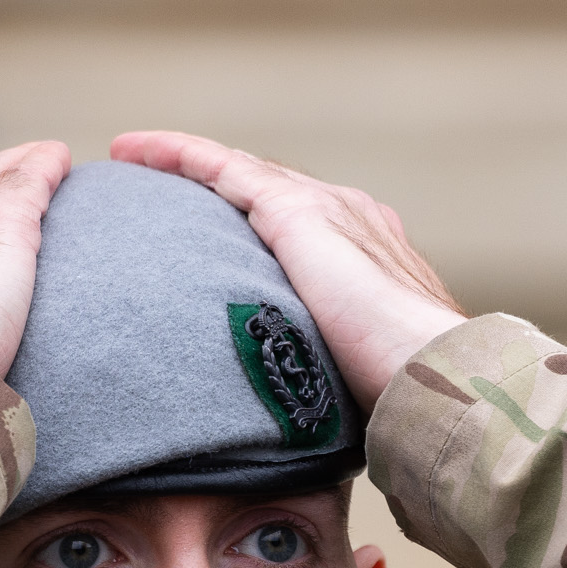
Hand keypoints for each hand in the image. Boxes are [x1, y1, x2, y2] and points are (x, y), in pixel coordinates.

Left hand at [107, 132, 466, 403]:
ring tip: (134, 158)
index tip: (220, 235)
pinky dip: (175, 154)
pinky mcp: (293, 209)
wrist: (433, 369)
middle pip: (265, 188)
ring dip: (182, 159)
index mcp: (369, 251)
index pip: (300, 225)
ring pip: (237, 169)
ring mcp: (322, 206)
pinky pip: (218, 167)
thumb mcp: (362, 372)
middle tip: (164, 190)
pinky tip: (133, 152)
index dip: (256, 222)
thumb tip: (309, 415)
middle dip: (216, 183)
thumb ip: (331, 368)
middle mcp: (348, 215)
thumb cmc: (409, 392)